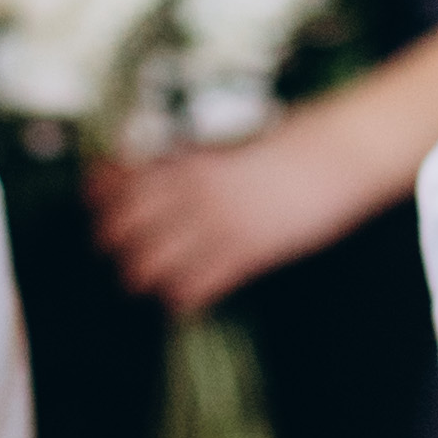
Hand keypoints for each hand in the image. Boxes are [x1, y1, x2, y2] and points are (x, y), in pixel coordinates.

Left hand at [87, 108, 376, 310]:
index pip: (124, 181)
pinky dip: (183, 296)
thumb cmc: (296, 140)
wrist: (343, 152)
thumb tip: (162, 173)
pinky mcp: (248, 254)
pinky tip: (187, 296)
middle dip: (114, 242)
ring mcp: (219, 225)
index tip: (94, 202)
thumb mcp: (235, 143)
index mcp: (192, 160)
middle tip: (119, 249)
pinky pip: (196, 288)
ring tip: (151, 277)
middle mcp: (195, 193)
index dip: (101, 194)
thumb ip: (197, 162)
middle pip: (123, 228)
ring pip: (150, 265)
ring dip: (144, 273)